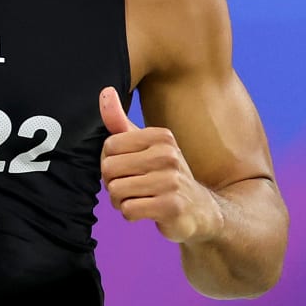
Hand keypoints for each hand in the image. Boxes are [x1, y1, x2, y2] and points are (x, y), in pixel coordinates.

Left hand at [99, 87, 224, 244]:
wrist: (201, 210)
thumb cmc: (165, 175)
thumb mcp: (145, 146)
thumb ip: (120, 121)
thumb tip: (105, 90)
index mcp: (161, 136)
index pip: (109, 146)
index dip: (110, 162)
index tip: (129, 169)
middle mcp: (168, 155)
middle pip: (109, 169)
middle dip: (113, 183)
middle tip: (133, 187)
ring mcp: (172, 181)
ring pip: (116, 191)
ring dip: (120, 201)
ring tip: (139, 199)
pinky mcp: (171, 207)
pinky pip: (128, 210)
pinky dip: (130, 215)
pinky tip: (147, 211)